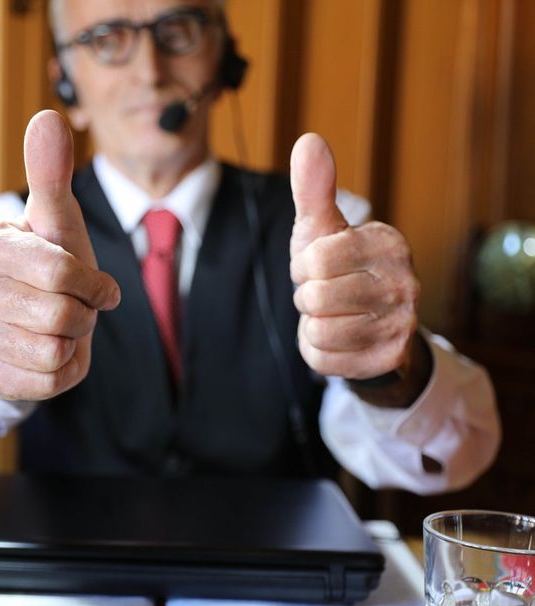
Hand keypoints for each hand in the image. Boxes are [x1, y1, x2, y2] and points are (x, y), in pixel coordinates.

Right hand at [0, 111, 120, 399]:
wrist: (28, 319)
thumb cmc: (49, 264)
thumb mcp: (56, 221)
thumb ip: (52, 174)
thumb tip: (47, 116)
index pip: (60, 272)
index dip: (91, 283)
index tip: (95, 285)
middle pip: (59, 315)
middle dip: (83, 316)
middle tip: (75, 310)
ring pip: (52, 352)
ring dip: (71, 344)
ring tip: (59, 330)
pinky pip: (41, 383)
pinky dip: (62, 372)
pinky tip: (50, 353)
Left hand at [289, 133, 419, 380]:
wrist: (367, 325)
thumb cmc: (337, 267)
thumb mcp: (321, 228)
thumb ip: (313, 188)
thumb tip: (309, 140)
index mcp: (389, 242)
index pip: (316, 258)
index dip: (304, 266)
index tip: (317, 266)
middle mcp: (407, 282)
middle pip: (316, 297)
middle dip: (307, 297)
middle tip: (326, 293)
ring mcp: (402, 323)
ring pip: (319, 330)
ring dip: (312, 325)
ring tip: (333, 315)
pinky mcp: (389, 358)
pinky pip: (324, 359)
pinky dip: (319, 353)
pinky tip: (339, 340)